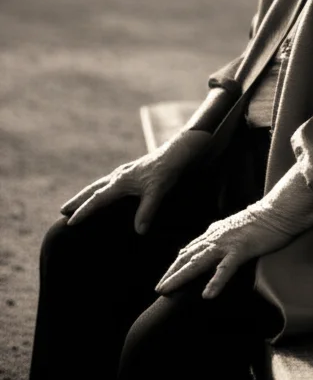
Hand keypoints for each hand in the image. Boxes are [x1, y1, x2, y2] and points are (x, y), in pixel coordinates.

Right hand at [60, 131, 209, 233]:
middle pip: (94, 189)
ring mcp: (128, 171)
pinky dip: (104, 189)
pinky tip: (109, 192)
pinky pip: (114, 182)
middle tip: (62, 211)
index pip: (98, 199)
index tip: (69, 223)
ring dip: (90, 193)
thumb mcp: (159, 189)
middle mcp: (121, 175)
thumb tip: (138, 231)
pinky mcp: (136, 171)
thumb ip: (148, 209)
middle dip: (79, 200)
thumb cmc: (170, 167)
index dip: (84, 211)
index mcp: (122, 180)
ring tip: (80, 202)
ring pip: (103, 184)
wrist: (182, 148)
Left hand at [155, 204, 290, 299]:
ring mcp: (227, 243)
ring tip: (167, 290)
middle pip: (187, 256)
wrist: (279, 210)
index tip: (166, 277)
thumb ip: (224, 235)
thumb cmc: (263, 220)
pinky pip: (226, 268)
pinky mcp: (241, 249)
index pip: (190, 249)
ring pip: (198, 262)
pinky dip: (215, 281)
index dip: (176, 264)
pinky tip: (207, 294)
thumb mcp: (237, 227)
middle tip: (159, 288)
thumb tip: (213, 241)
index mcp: (216, 232)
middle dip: (171, 272)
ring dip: (180, 277)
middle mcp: (216, 237)